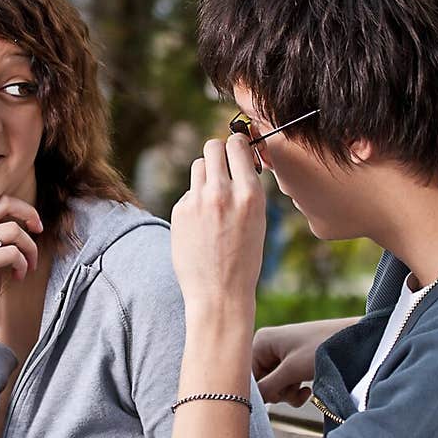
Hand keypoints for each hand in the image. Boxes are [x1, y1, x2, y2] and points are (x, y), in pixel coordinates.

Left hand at [170, 134, 265, 324]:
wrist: (219, 293)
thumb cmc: (244, 260)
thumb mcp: (257, 220)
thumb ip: (246, 190)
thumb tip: (236, 163)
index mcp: (249, 194)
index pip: (237, 145)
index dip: (236, 144)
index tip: (237, 151)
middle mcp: (222, 192)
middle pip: (212, 146)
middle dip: (218, 153)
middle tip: (222, 166)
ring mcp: (197, 201)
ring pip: (198, 166)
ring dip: (206, 174)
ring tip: (212, 198)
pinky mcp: (179, 212)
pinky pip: (188, 193)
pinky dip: (194, 201)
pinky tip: (201, 224)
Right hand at [253, 317, 359, 403]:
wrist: (354, 341)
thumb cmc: (321, 349)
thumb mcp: (291, 371)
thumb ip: (267, 387)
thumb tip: (248, 402)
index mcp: (260, 342)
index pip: (247, 375)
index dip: (259, 391)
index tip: (276, 397)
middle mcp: (267, 346)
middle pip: (260, 382)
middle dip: (277, 392)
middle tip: (293, 390)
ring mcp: (281, 355)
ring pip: (274, 385)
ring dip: (287, 393)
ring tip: (303, 391)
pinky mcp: (293, 363)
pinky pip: (285, 384)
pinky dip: (295, 391)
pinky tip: (308, 390)